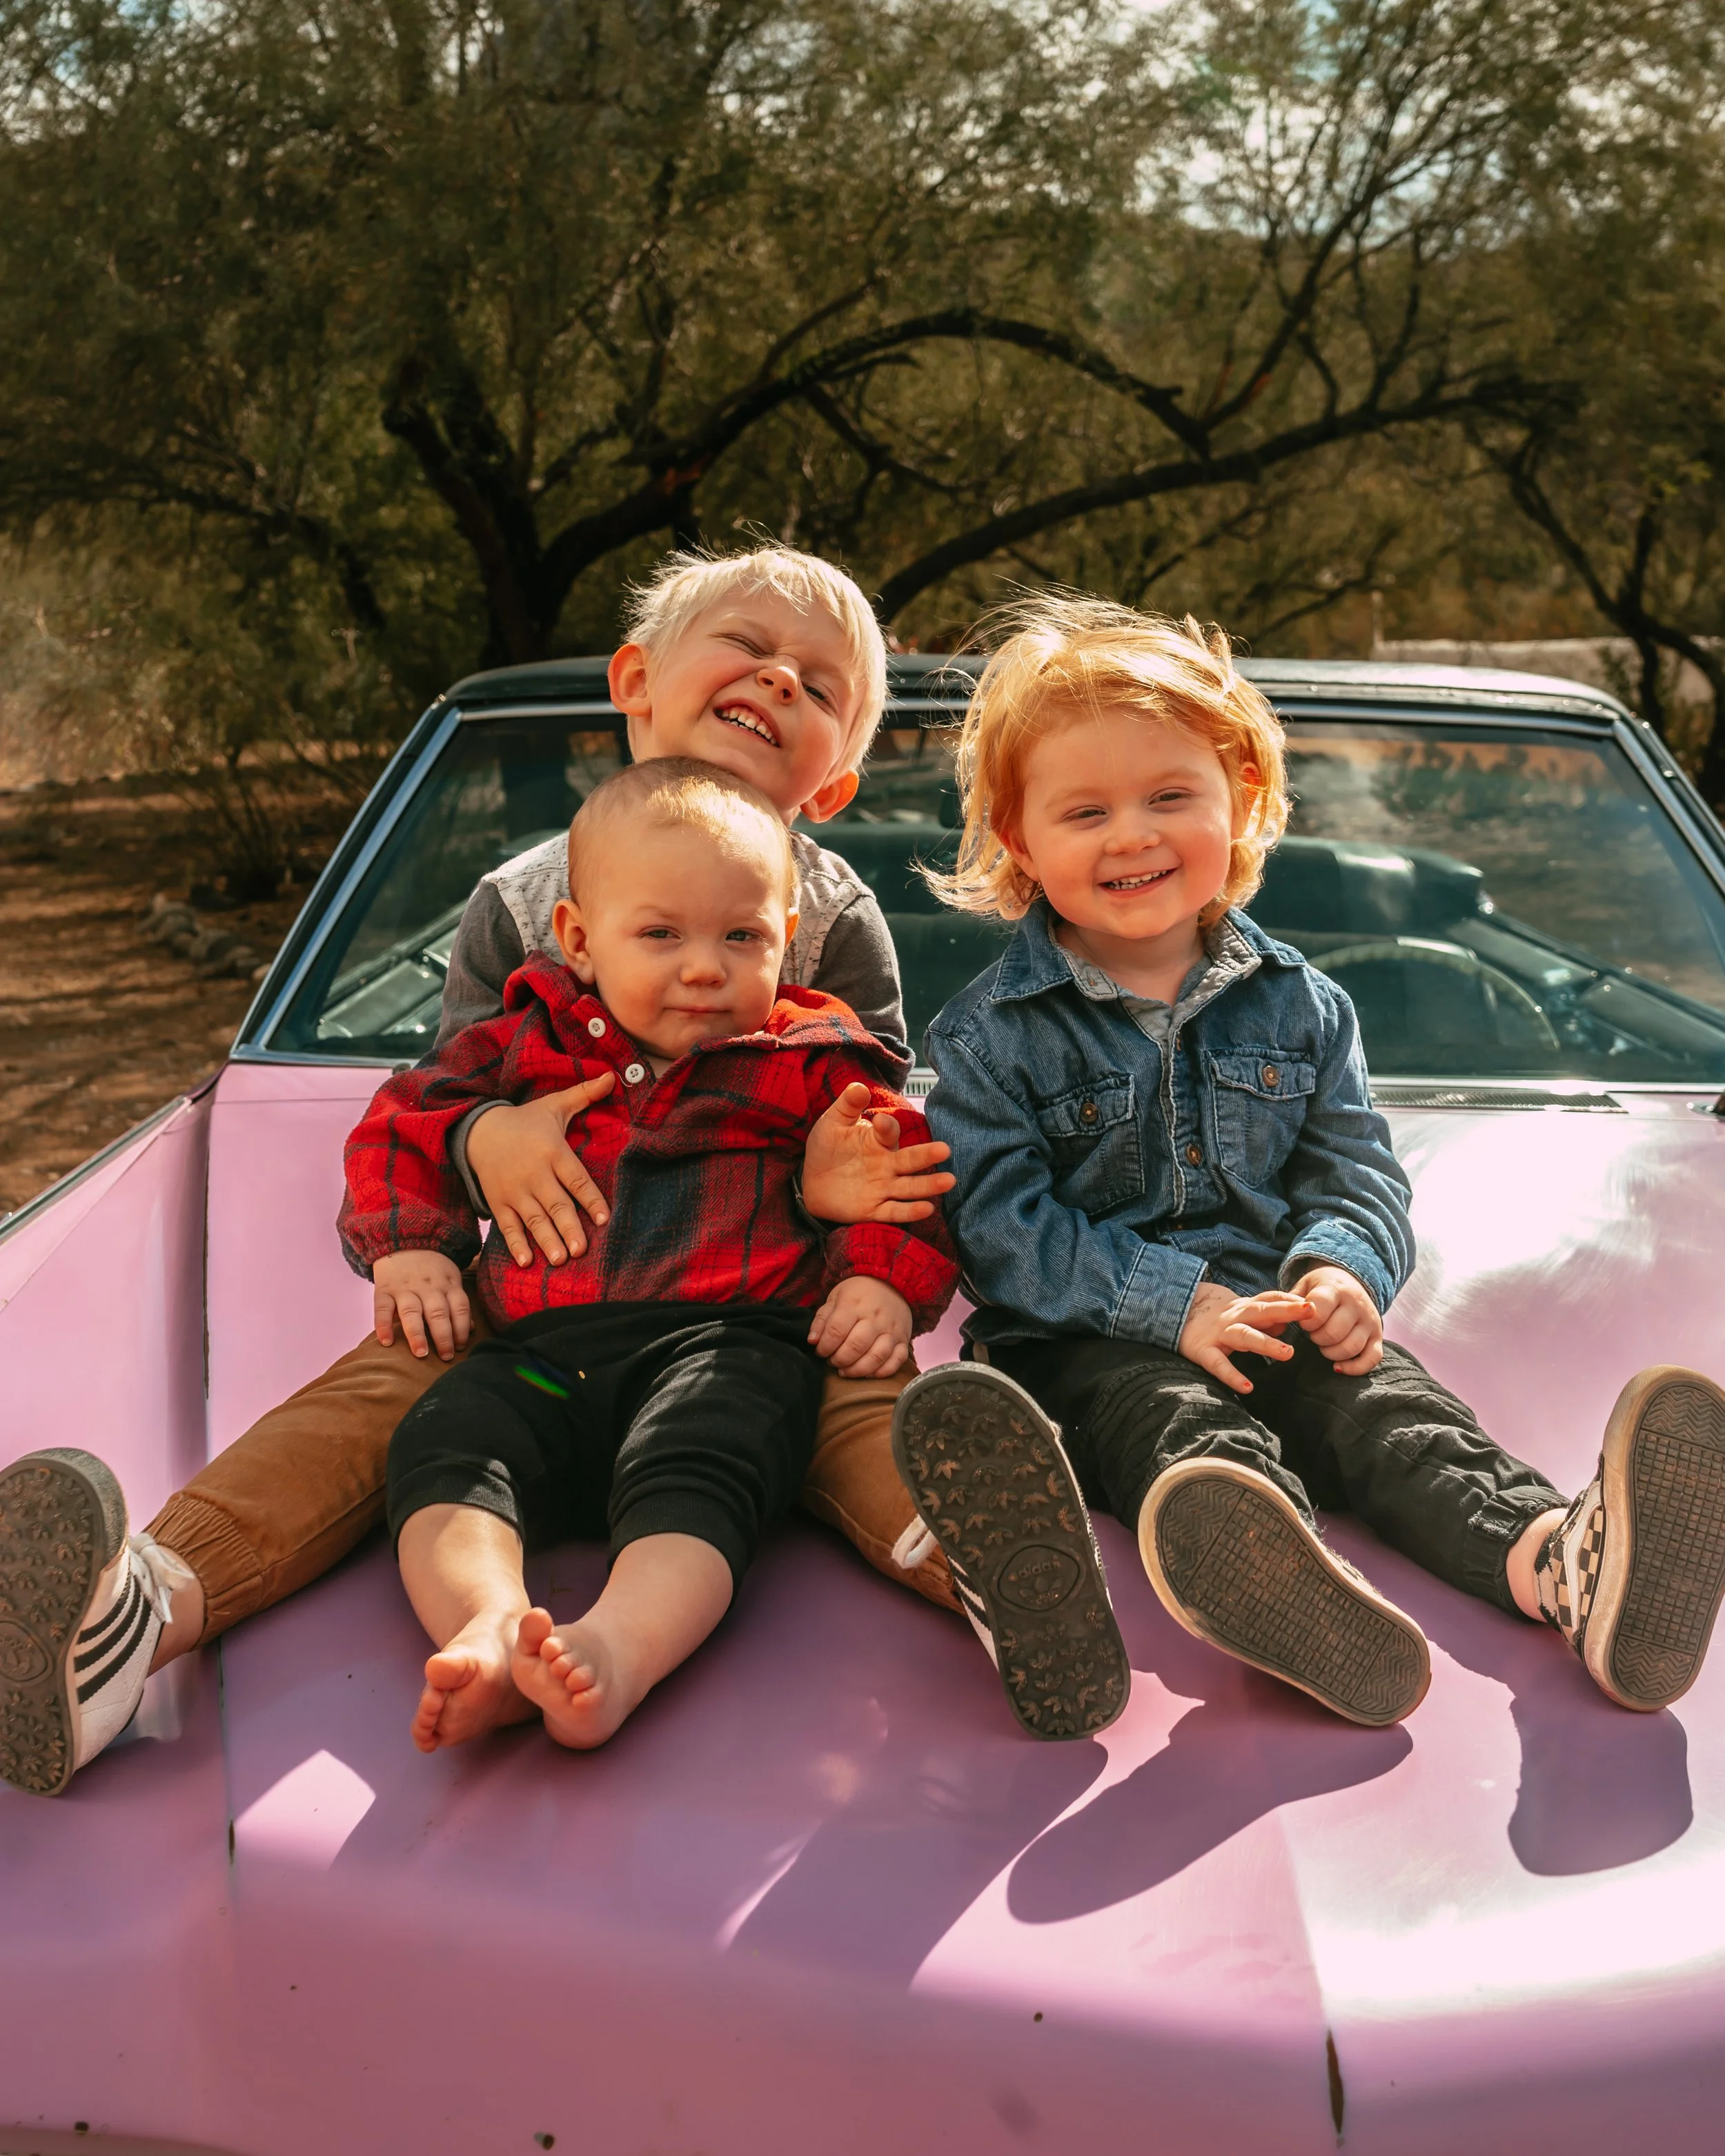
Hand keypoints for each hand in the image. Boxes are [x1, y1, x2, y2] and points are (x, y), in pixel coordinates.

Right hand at [374, 1251, 471, 1361]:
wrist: (402, 1239)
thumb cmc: (431, 1267)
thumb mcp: (450, 1278)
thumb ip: (458, 1303)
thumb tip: (469, 1329)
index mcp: (447, 1283)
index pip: (459, 1307)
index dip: (462, 1328)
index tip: (461, 1347)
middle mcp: (427, 1286)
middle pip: (437, 1312)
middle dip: (443, 1336)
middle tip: (446, 1357)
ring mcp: (404, 1288)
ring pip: (411, 1311)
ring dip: (417, 1334)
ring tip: (420, 1353)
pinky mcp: (383, 1289)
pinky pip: (382, 1308)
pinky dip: (383, 1325)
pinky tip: (386, 1342)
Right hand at [466, 1074, 615, 1266]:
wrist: (479, 1130)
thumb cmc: (526, 1121)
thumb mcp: (554, 1105)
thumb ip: (584, 1095)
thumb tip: (614, 1076)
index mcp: (551, 1151)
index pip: (575, 1178)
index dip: (589, 1198)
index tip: (604, 1218)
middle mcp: (533, 1174)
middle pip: (555, 1204)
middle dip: (568, 1228)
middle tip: (581, 1250)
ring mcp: (514, 1190)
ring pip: (533, 1219)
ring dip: (546, 1240)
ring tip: (560, 1260)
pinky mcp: (498, 1202)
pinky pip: (508, 1226)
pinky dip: (515, 1244)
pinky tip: (526, 1262)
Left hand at [801, 1082, 954, 1222]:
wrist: (810, 1181)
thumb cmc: (827, 1149)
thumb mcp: (833, 1123)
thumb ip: (847, 1105)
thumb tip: (860, 1086)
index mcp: (877, 1142)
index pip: (888, 1132)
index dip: (886, 1126)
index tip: (879, 1121)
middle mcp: (886, 1165)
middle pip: (910, 1160)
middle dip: (926, 1155)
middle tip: (944, 1150)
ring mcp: (882, 1188)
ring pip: (909, 1186)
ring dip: (928, 1185)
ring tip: (948, 1181)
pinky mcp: (873, 1210)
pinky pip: (894, 1211)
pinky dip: (909, 1210)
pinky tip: (926, 1208)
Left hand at [807, 1275, 913, 1376]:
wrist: (891, 1283)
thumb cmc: (858, 1294)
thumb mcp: (836, 1298)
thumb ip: (822, 1320)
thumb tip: (812, 1341)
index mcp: (854, 1304)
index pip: (836, 1331)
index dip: (825, 1347)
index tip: (821, 1351)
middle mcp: (875, 1318)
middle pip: (855, 1347)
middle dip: (839, 1360)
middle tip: (833, 1361)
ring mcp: (892, 1330)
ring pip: (876, 1357)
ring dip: (857, 1370)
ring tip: (846, 1371)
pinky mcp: (904, 1340)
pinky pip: (896, 1362)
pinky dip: (881, 1372)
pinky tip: (868, 1373)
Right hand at [1177, 1282, 1310, 1395]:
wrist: (1173, 1312)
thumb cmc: (1216, 1318)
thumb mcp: (1239, 1312)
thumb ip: (1264, 1318)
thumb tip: (1287, 1324)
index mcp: (1243, 1307)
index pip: (1269, 1298)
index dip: (1290, 1300)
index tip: (1314, 1305)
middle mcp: (1233, 1317)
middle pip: (1262, 1311)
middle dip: (1286, 1311)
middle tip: (1311, 1312)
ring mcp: (1218, 1334)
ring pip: (1244, 1335)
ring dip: (1266, 1343)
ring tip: (1287, 1354)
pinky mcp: (1203, 1351)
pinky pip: (1219, 1365)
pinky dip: (1232, 1376)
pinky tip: (1247, 1388)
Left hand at [1289, 1265, 1383, 1374]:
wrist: (1350, 1281)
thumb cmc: (1321, 1287)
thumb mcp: (1305, 1284)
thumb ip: (1292, 1300)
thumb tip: (1281, 1318)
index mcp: (1336, 1289)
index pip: (1319, 1310)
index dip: (1306, 1322)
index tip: (1303, 1323)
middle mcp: (1357, 1305)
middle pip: (1334, 1333)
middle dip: (1317, 1338)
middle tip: (1313, 1333)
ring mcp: (1370, 1321)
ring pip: (1351, 1347)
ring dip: (1331, 1352)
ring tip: (1324, 1345)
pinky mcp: (1378, 1337)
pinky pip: (1372, 1359)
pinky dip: (1354, 1368)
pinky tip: (1337, 1366)